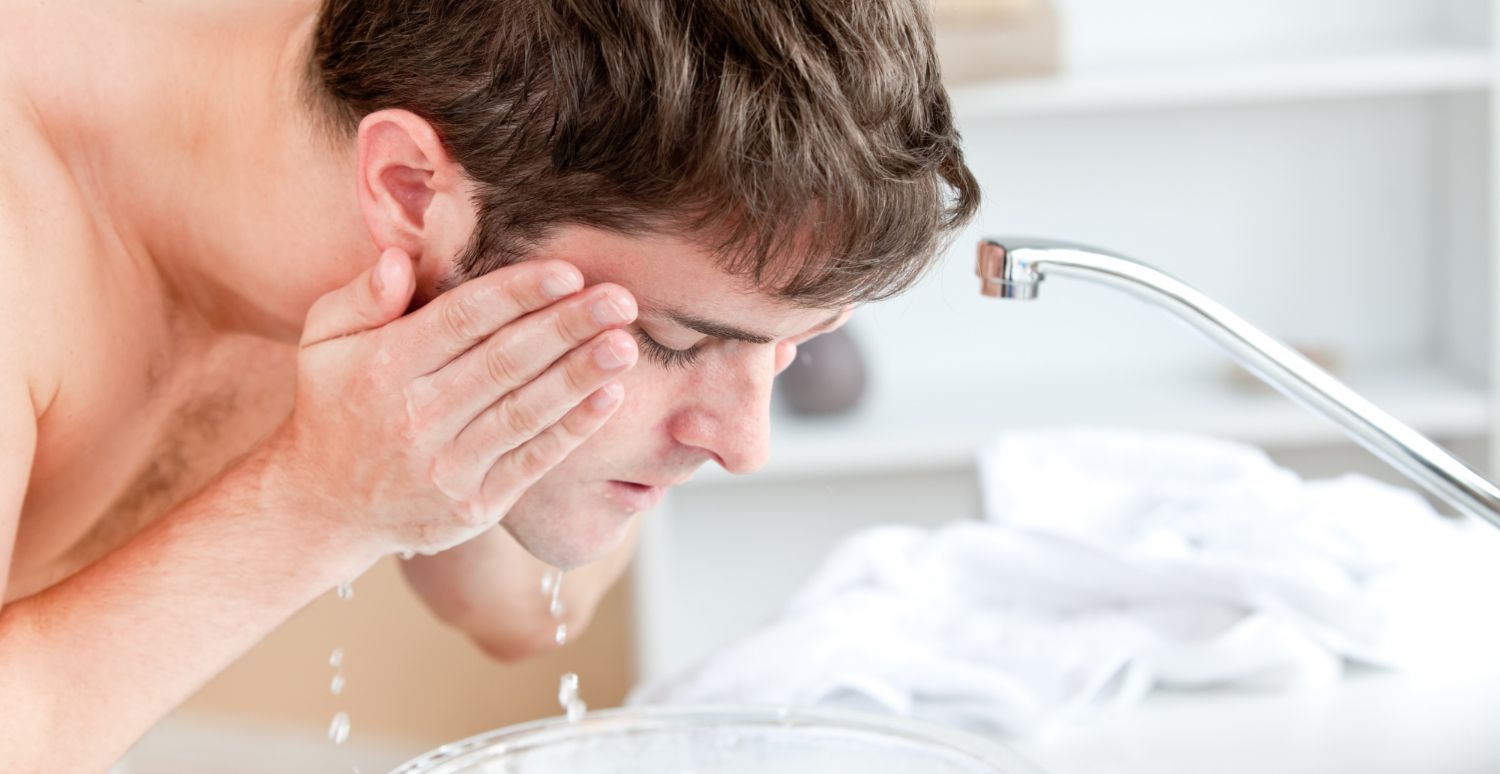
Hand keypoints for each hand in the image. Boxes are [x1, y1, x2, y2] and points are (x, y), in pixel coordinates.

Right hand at [264, 247, 637, 556]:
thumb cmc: (335, 407)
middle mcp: (417, 416)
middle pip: (504, 362)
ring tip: (626, 344)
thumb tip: (399, 259)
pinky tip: (610, 397)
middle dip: (567, 327)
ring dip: (580, 376)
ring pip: (525, 411)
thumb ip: (361, 297)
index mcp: (386, 366)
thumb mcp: (323, 342)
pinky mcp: (475, 504)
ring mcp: (447, 465)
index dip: (518, 294)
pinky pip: (532, 461)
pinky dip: (573, 430)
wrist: (323, 508)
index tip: (569, 272)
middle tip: (620, 299)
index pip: (462, 320)